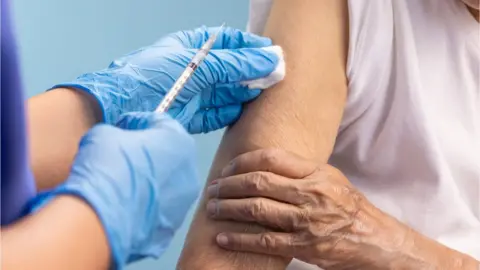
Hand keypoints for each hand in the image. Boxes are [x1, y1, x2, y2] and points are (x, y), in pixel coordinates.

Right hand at [28, 112, 198, 267]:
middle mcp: (190, 169)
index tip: (120, 128)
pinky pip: (159, 208)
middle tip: (122, 155)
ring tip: (124, 184)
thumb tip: (117, 140)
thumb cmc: (107, 167)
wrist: (103, 219)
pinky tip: (126, 205)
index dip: (137, 122)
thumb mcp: (103, 134)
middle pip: (168, 153)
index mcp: (178, 139)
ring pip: (167, 183)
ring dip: (150, 180)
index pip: (160, 122)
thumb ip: (116, 132)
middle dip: (148, 152)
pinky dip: (146, 204)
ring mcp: (185, 201)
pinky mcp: (174, 225)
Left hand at [55, 26, 281, 132]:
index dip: (250, 45)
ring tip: (262, 93)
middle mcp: (191, 70)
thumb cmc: (148, 78)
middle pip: (229, 68)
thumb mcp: (195, 64)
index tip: (271, 52)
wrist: (118, 111)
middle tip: (274, 76)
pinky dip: (229, 113)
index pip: (227, 42)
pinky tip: (242, 110)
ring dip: (243, 93)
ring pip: (225, 92)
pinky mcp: (188, 117)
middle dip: (251, 72)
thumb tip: (268, 59)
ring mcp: (190, 94)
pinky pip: (215, 114)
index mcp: (189, 47)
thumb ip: (233, 64)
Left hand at [205, 149, 409, 269]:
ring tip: (212, 208)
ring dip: (228, 209)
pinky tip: (223, 237)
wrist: (375, 240)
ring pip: (257, 210)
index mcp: (316, 173)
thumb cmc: (349, 207)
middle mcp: (310, 193)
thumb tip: (262, 165)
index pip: (271, 158)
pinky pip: (264, 241)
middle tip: (213, 188)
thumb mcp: (330, 178)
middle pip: (258, 182)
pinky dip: (240, 239)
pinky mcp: (303, 246)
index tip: (228, 168)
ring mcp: (306, 221)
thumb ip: (299, 170)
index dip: (243, 161)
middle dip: (229, 185)